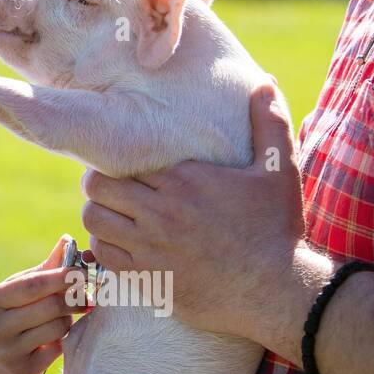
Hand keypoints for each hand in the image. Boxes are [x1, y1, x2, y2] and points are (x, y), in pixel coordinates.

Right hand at [0, 234, 88, 373]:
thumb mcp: (6, 294)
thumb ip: (38, 271)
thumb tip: (67, 241)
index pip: (33, 285)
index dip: (62, 276)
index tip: (83, 271)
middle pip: (51, 306)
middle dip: (73, 298)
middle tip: (86, 294)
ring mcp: (9, 352)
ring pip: (58, 328)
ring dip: (67, 319)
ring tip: (61, 317)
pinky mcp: (22, 373)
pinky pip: (57, 350)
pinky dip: (61, 340)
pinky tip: (53, 337)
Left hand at [79, 81, 306, 342]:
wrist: (278, 293)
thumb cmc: (278, 228)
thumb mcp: (279, 171)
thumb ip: (269, 122)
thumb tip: (264, 80)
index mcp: (184, 181)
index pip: (122, 159)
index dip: (119, 160)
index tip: (127, 165)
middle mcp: (162, 213)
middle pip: (97, 186)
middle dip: (100, 182)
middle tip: (114, 186)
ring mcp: (151, 249)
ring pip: (94, 219)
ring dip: (99, 212)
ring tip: (114, 212)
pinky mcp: (148, 279)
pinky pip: (103, 255)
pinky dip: (105, 245)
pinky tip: (121, 241)